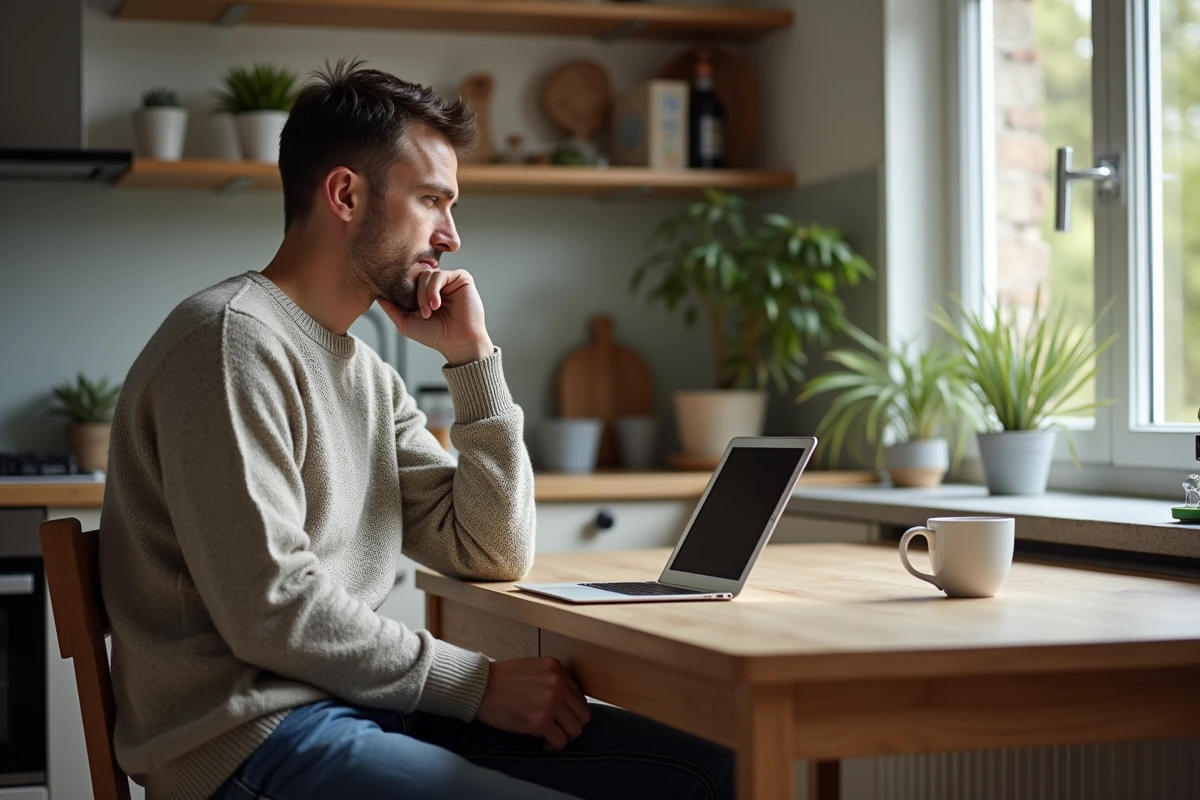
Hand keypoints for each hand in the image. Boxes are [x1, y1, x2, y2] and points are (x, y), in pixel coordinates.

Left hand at [379, 268, 493, 366]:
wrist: (458, 343)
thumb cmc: (435, 335)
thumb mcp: (406, 323)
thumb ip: (391, 308)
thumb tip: (376, 295)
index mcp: (423, 292)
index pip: (408, 280)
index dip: (402, 288)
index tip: (402, 303)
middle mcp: (436, 284)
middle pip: (415, 275)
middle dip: (414, 294)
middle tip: (421, 312)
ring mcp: (448, 280)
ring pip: (426, 274)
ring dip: (424, 294)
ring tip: (430, 311)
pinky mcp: (460, 278)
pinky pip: (440, 274)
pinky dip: (434, 290)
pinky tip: (436, 305)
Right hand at [475, 657, 591, 750]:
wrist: (477, 687)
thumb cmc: (500, 680)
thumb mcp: (533, 669)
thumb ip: (552, 680)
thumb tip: (566, 701)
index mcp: (557, 669)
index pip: (580, 697)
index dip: (571, 711)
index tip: (560, 718)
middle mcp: (558, 683)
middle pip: (583, 715)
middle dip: (572, 726)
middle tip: (558, 730)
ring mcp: (550, 703)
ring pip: (576, 730)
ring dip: (565, 737)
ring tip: (551, 737)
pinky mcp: (540, 722)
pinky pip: (560, 741)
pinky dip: (553, 746)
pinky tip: (543, 743)